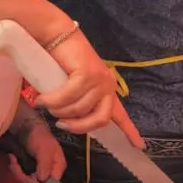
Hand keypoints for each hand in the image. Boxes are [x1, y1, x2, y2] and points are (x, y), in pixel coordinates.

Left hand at [12, 120, 64, 182]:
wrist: (25, 125)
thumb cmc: (38, 136)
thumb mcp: (44, 149)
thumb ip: (45, 165)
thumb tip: (42, 181)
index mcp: (58, 166)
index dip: (39, 182)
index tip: (28, 175)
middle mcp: (49, 170)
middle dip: (23, 175)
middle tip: (14, 164)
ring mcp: (38, 170)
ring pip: (28, 180)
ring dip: (17, 171)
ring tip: (12, 160)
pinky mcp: (29, 168)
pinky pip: (22, 174)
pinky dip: (15, 168)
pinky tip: (13, 159)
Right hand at [36, 31, 144, 146]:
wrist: (56, 35)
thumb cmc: (61, 62)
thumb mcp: (72, 88)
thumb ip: (77, 103)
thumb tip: (70, 122)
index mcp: (106, 90)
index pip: (121, 115)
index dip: (130, 132)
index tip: (140, 147)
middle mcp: (107, 86)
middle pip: (99, 120)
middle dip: (78, 127)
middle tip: (61, 124)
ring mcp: (99, 79)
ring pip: (79, 109)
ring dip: (58, 111)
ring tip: (46, 104)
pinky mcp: (87, 74)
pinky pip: (68, 97)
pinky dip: (52, 101)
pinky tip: (42, 100)